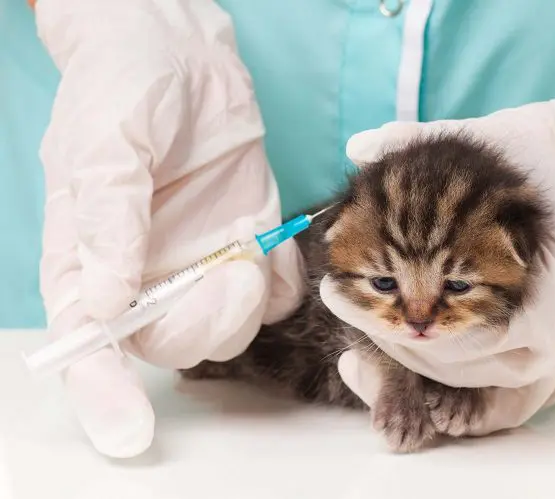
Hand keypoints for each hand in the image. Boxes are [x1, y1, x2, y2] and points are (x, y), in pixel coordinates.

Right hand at [35, 0, 303, 456]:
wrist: (182, 49)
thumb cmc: (125, 87)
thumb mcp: (106, 146)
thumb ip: (107, 224)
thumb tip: (98, 304)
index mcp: (92, 261)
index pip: (92, 347)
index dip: (104, 395)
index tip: (126, 430)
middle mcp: (148, 273)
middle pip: (177, 344)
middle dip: (210, 318)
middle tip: (229, 262)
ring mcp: (202, 262)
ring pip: (234, 326)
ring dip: (249, 292)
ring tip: (245, 228)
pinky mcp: (248, 244)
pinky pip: (275, 290)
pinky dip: (280, 270)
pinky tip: (266, 226)